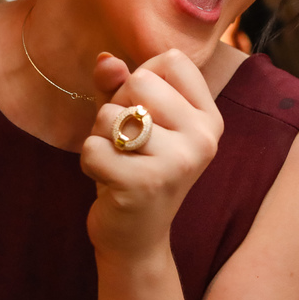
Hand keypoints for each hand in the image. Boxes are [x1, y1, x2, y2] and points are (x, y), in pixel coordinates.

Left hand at [81, 50, 223, 263]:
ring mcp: (178, 161)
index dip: (143, 78)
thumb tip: (105, 60)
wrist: (137, 238)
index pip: (172, 61)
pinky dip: (89, 163)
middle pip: (140, 81)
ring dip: (100, 137)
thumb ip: (118, 85)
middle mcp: (203, 137)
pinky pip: (93, 148)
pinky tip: (109, 181)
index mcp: (209, 117)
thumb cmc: (135, 169)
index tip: (145, 113)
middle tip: (127, 143)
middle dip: (116, 108)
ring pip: (110, 114)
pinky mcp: (145, 183)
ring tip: (118, 162)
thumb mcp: (131, 120)